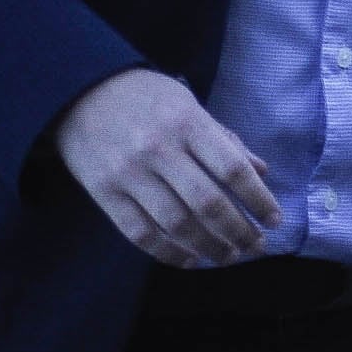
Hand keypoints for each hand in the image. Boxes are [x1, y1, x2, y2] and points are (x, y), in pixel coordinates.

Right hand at [48, 68, 280, 266]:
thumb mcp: (189, 104)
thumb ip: (224, 139)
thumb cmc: (145, 98)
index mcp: (187, 123)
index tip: (274, 220)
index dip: (258, 199)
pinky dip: (167, 252)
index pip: (232, 169)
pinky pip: (140, 232)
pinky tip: (189, 260)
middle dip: (238, 231)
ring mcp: (129, 173)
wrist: (78, 92)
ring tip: (228, 256)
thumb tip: (261, 171)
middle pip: (208, 202)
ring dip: (208, 247)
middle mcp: (159, 149)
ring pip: (176, 223)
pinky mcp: (104, 192)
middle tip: (256, 246)